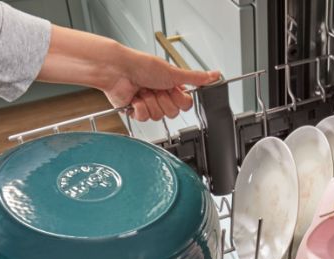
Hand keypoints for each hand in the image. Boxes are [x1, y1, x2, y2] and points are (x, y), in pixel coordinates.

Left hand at [103, 50, 220, 121]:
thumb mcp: (173, 72)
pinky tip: (135, 98)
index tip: (172, 89)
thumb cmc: (142, 66)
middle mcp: (161, 94)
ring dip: (150, 102)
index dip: (179, 99)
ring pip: (158, 116)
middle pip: (172, 112)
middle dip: (163, 100)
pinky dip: (139, 107)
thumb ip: (195, 77)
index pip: (185, 104)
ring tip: (144, 91)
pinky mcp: (136, 111)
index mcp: (171, 85)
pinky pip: (144, 118)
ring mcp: (149, 103)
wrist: (119, 71)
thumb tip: (214, 75)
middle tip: (156, 89)